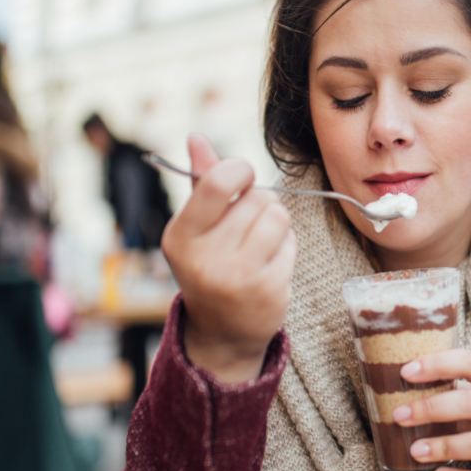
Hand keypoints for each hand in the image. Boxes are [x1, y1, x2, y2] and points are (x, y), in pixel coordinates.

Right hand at [162, 135, 296, 382]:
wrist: (222, 332)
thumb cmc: (210, 266)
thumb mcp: (196, 228)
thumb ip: (199, 182)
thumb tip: (196, 137)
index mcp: (180, 236)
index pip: (216, 182)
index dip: (239, 171)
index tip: (242, 178)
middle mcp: (204, 259)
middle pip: (256, 199)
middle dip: (261, 204)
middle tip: (249, 225)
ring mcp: (237, 277)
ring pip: (278, 217)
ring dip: (276, 224)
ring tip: (261, 243)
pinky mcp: (268, 290)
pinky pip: (290, 244)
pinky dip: (286, 248)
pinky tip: (270, 264)